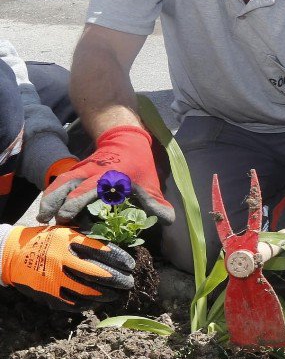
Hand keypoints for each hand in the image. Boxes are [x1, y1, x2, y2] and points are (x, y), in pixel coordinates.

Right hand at [0, 225, 134, 310]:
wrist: (11, 254)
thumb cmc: (45, 241)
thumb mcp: (65, 232)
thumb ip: (86, 239)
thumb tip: (114, 248)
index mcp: (68, 241)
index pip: (101, 251)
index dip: (119, 259)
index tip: (130, 264)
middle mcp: (61, 260)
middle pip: (98, 273)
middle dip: (118, 279)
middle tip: (129, 282)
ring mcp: (53, 279)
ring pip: (87, 291)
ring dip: (106, 294)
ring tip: (116, 294)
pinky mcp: (47, 294)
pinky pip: (72, 303)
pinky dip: (87, 304)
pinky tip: (97, 302)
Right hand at [38, 125, 173, 224]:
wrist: (125, 137)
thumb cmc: (138, 163)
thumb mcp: (149, 182)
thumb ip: (156, 201)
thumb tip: (168, 221)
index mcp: (107, 176)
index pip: (87, 189)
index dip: (75, 202)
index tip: (65, 217)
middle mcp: (90, 172)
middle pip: (66, 185)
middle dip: (54, 202)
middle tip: (46, 220)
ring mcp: (81, 169)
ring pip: (59, 182)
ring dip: (49, 198)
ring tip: (42, 216)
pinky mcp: (76, 169)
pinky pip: (60, 180)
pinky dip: (52, 192)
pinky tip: (47, 206)